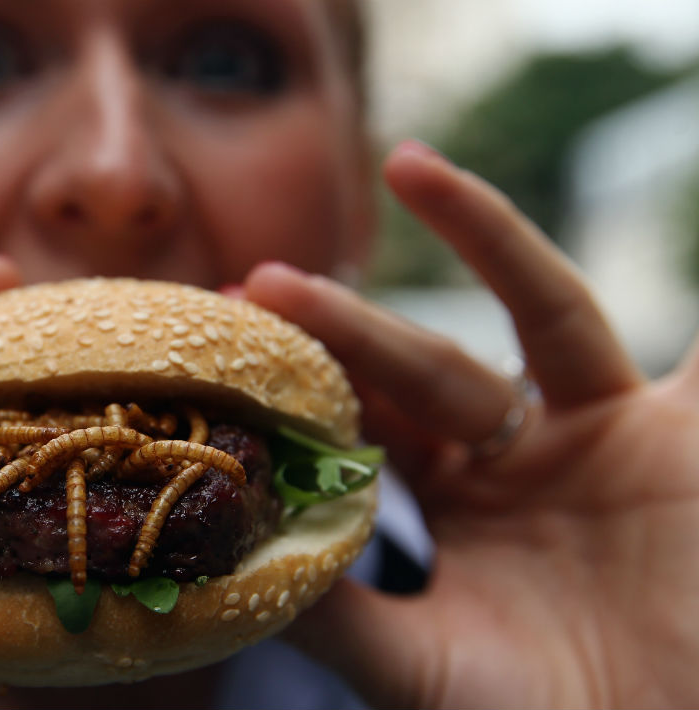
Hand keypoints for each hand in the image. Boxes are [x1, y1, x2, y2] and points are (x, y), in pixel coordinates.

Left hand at [244, 141, 698, 708]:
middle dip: (353, 324)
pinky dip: (696, 295)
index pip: (368, 422)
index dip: (308, 387)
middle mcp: (516, 453)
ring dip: (481, 233)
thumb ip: (334, 616)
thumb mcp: (421, 669)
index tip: (228, 349)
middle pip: (428, 364)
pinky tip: (679, 169)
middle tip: (265, 283)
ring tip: (411, 166)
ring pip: (536, 309)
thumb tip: (225, 562)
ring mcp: (598, 432)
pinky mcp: (678, 430)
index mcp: (449, 501)